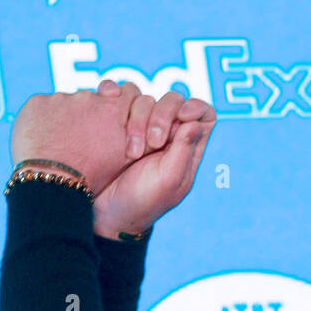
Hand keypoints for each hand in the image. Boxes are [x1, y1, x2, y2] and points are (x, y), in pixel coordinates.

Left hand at [9, 85, 144, 196]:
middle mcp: (90, 98)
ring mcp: (61, 98)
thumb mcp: (123, 160)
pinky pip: (40, 109)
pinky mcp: (37, 103)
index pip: (126, 92)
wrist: (54, 183)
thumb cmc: (91, 178)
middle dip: (87, 115)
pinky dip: (41, 123)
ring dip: (62, 121)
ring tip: (58, 147)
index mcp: (114, 109)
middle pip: (91, 100)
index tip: (110, 115)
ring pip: (63, 106)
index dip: (118, 102)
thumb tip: (134, 129)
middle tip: (79, 139)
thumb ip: (130, 136)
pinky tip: (41, 143)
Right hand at [91, 80, 216, 238]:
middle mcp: (169, 134)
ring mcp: (143, 127)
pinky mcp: (119, 123)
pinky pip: (121, 98)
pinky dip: (116, 98)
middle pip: (174, 101)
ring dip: (138, 121)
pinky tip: (111, 106)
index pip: (204, 114)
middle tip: (153, 142)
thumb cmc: (142, 202)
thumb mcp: (168, 181)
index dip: (196, 107)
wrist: (106, 212)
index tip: (182, 117)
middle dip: (162, 115)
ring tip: (131, 152)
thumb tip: (195, 122)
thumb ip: (183, 151)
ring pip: (146, 100)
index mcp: (188, 148)